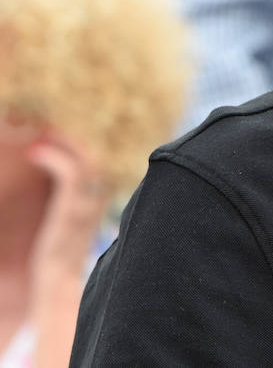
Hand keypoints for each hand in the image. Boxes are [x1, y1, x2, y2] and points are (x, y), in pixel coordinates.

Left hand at [27, 136, 107, 293]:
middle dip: (76, 134)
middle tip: (52, 122)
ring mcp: (87, 204)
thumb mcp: (72, 221)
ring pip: (89, 160)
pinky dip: (55, 159)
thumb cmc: (60, 254)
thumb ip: (78, 198)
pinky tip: (36, 153)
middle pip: (100, 153)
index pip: (101, 158)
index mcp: (100, 197)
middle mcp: (99, 198)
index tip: (59, 127)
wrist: (58, 285)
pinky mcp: (72, 212)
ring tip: (46, 129)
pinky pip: (72, 175)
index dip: (82, 140)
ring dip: (67, 141)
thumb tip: (62, 173)